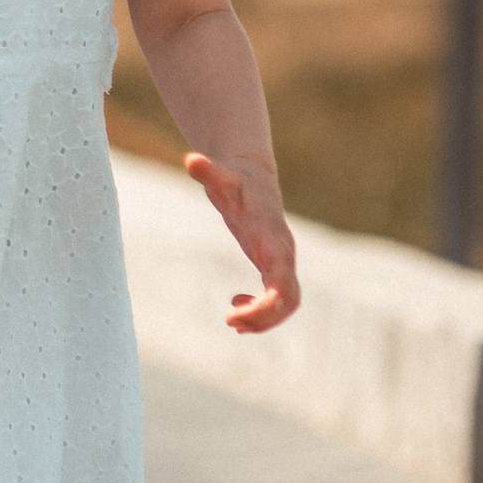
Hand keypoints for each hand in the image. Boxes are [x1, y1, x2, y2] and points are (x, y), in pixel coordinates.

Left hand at [185, 150, 301, 330]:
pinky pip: (276, 297)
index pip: (282, 282)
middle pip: (290, 299)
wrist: (253, 177)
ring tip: (233, 323)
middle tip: (230, 322)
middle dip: (265, 318)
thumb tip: (192, 159)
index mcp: (274, 240)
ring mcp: (281, 261)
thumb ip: (209, 172)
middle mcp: (283, 254)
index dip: (266, 306)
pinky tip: (235, 306)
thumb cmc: (236, 180)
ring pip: (288, 302)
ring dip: (264, 319)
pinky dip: (259, 309)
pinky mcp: (273, 266)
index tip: (233, 315)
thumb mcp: (222, 177)